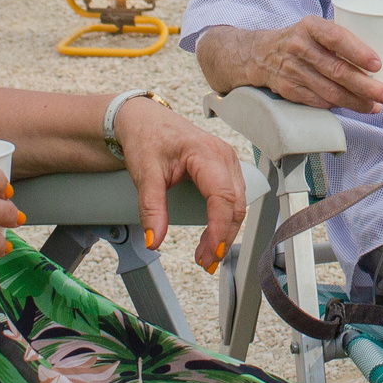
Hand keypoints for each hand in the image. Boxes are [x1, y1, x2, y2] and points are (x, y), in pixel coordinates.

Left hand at [111, 97, 248, 273]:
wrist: (144, 120)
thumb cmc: (147, 138)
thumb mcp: (144, 174)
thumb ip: (150, 208)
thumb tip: (154, 241)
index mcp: (207, 153)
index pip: (222, 197)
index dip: (219, 229)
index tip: (209, 253)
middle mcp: (224, 156)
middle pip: (235, 204)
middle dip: (223, 237)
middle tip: (204, 262)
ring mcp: (227, 162)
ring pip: (237, 204)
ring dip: (225, 232)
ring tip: (206, 254)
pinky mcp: (224, 169)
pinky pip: (233, 198)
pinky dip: (225, 220)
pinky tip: (212, 236)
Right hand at [243, 16, 382, 113]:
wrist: (261, 54)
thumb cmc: (306, 39)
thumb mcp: (325, 29)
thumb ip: (360, 34)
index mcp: (310, 26)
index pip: (335, 37)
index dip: (357, 51)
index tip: (379, 63)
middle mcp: (299, 47)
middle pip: (336, 70)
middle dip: (366, 86)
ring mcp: (292, 70)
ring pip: (329, 91)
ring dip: (356, 102)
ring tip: (377, 106)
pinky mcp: (289, 90)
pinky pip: (318, 101)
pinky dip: (339, 107)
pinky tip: (356, 108)